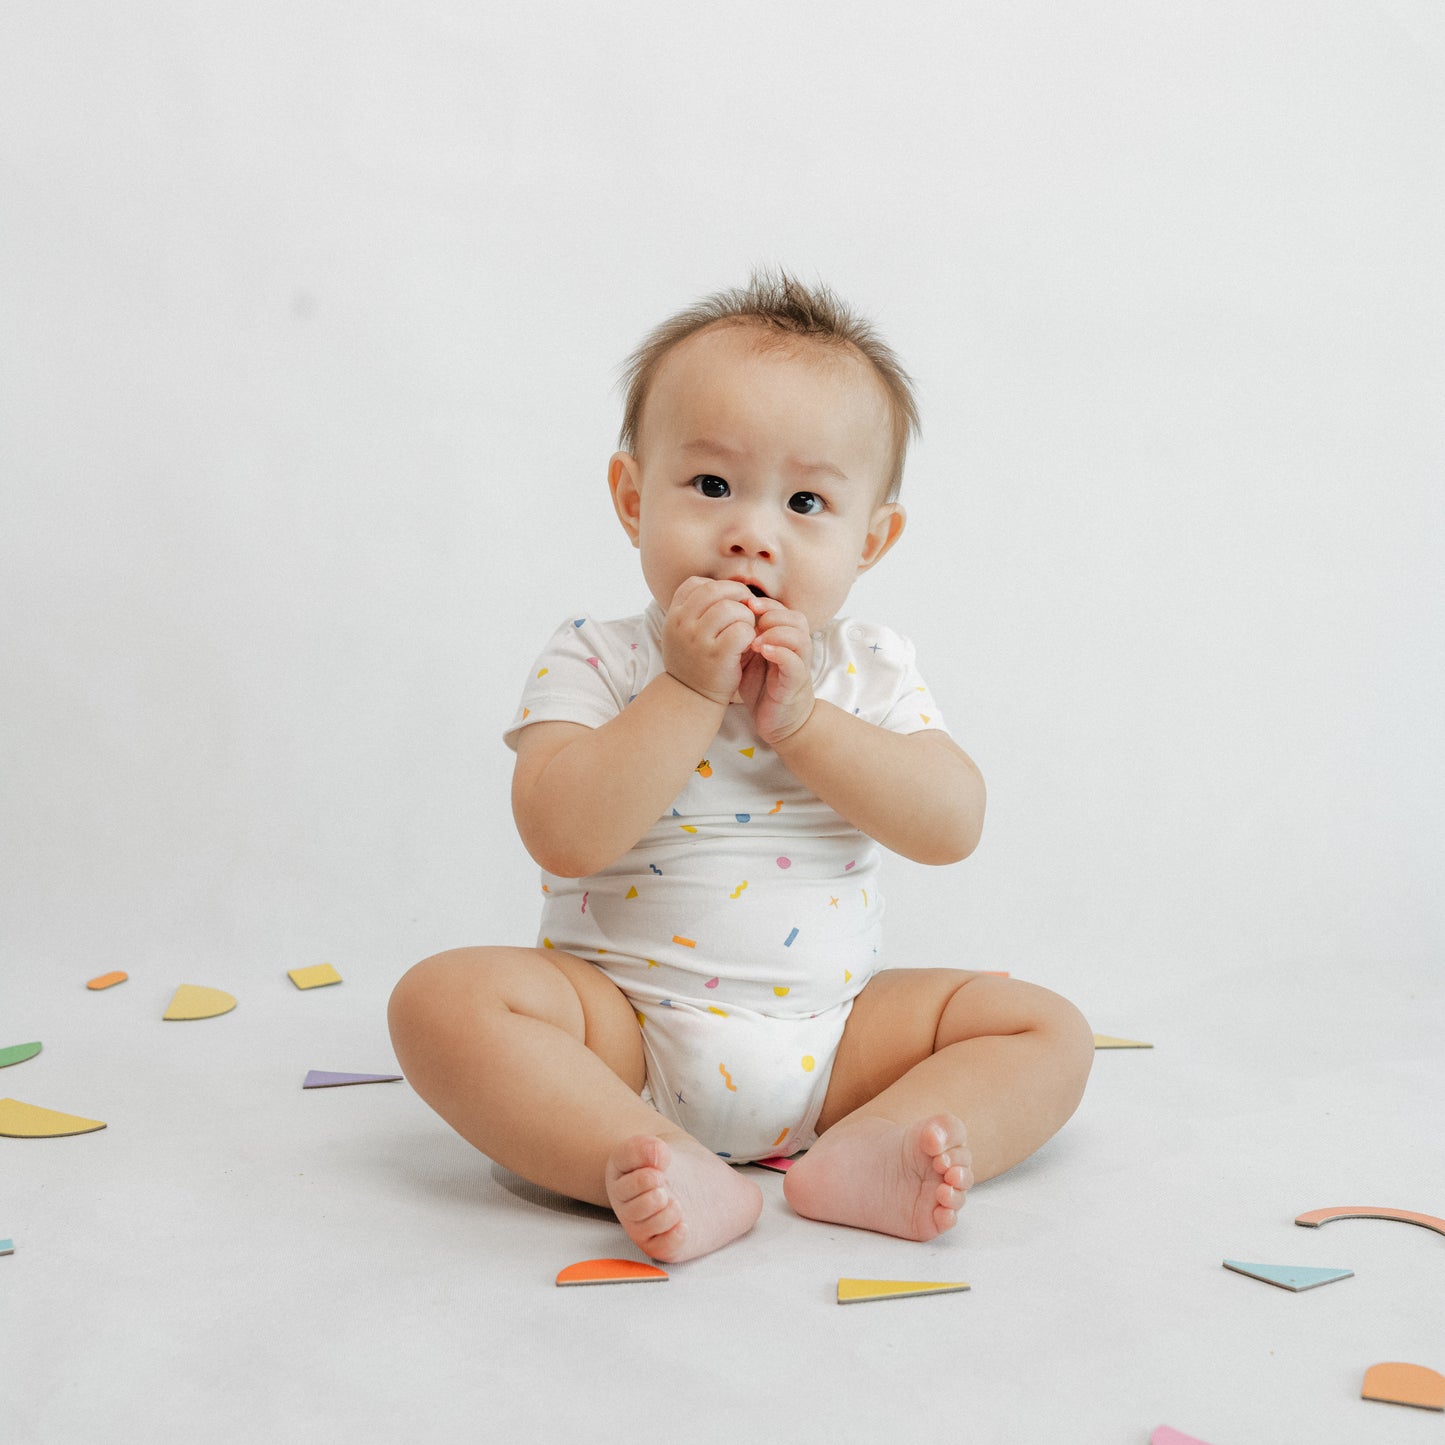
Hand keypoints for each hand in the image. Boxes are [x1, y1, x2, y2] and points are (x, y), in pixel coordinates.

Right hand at [662, 577, 756, 705]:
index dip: (718, 587)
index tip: (728, 600)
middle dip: (736, 595)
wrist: (690, 696)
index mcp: (674, 614)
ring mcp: (698, 639)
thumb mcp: (684, 631)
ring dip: (745, 615)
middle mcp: (682, 624)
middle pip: (715, 590)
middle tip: (746, 608)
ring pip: (731, 608)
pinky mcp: (717, 655)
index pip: (697, 583)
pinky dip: (750, 634)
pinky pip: (742, 630)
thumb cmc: (694, 660)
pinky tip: (747, 643)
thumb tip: (728, 585)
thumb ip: (698, 608)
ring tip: (745, 628)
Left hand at [736, 597, 814, 743]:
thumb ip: (743, 637)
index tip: (744, 605)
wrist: (778, 720)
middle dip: (772, 615)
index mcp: (784, 638)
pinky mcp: (796, 682)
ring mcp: (798, 664)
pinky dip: (780, 653)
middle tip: (750, 622)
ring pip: (799, 636)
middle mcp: (796, 648)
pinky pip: (795, 662)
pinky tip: (763, 651)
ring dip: (776, 633)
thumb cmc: (762, 687)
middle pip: (795, 618)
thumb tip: (720, 615)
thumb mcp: (749, 657)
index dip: (764, 604)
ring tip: (754, 641)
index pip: (781, 610)